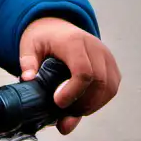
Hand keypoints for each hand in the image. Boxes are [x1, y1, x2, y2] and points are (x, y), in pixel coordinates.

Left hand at [19, 18, 120, 134]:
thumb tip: (28, 79)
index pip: (83, 71)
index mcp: (74, 42)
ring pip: (109, 88)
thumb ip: (28, 62)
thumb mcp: (29, 46)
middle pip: (100, 82)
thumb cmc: (43, 38)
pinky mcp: (111, 65)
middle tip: (65, 113)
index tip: (58, 103)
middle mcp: (95, 47)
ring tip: (73, 112)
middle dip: (83, 103)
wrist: (57, 27)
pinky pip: (112, 88)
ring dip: (93, 105)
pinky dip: (100, 101)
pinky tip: (83, 105)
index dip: (73, 91)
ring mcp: (106, 56)